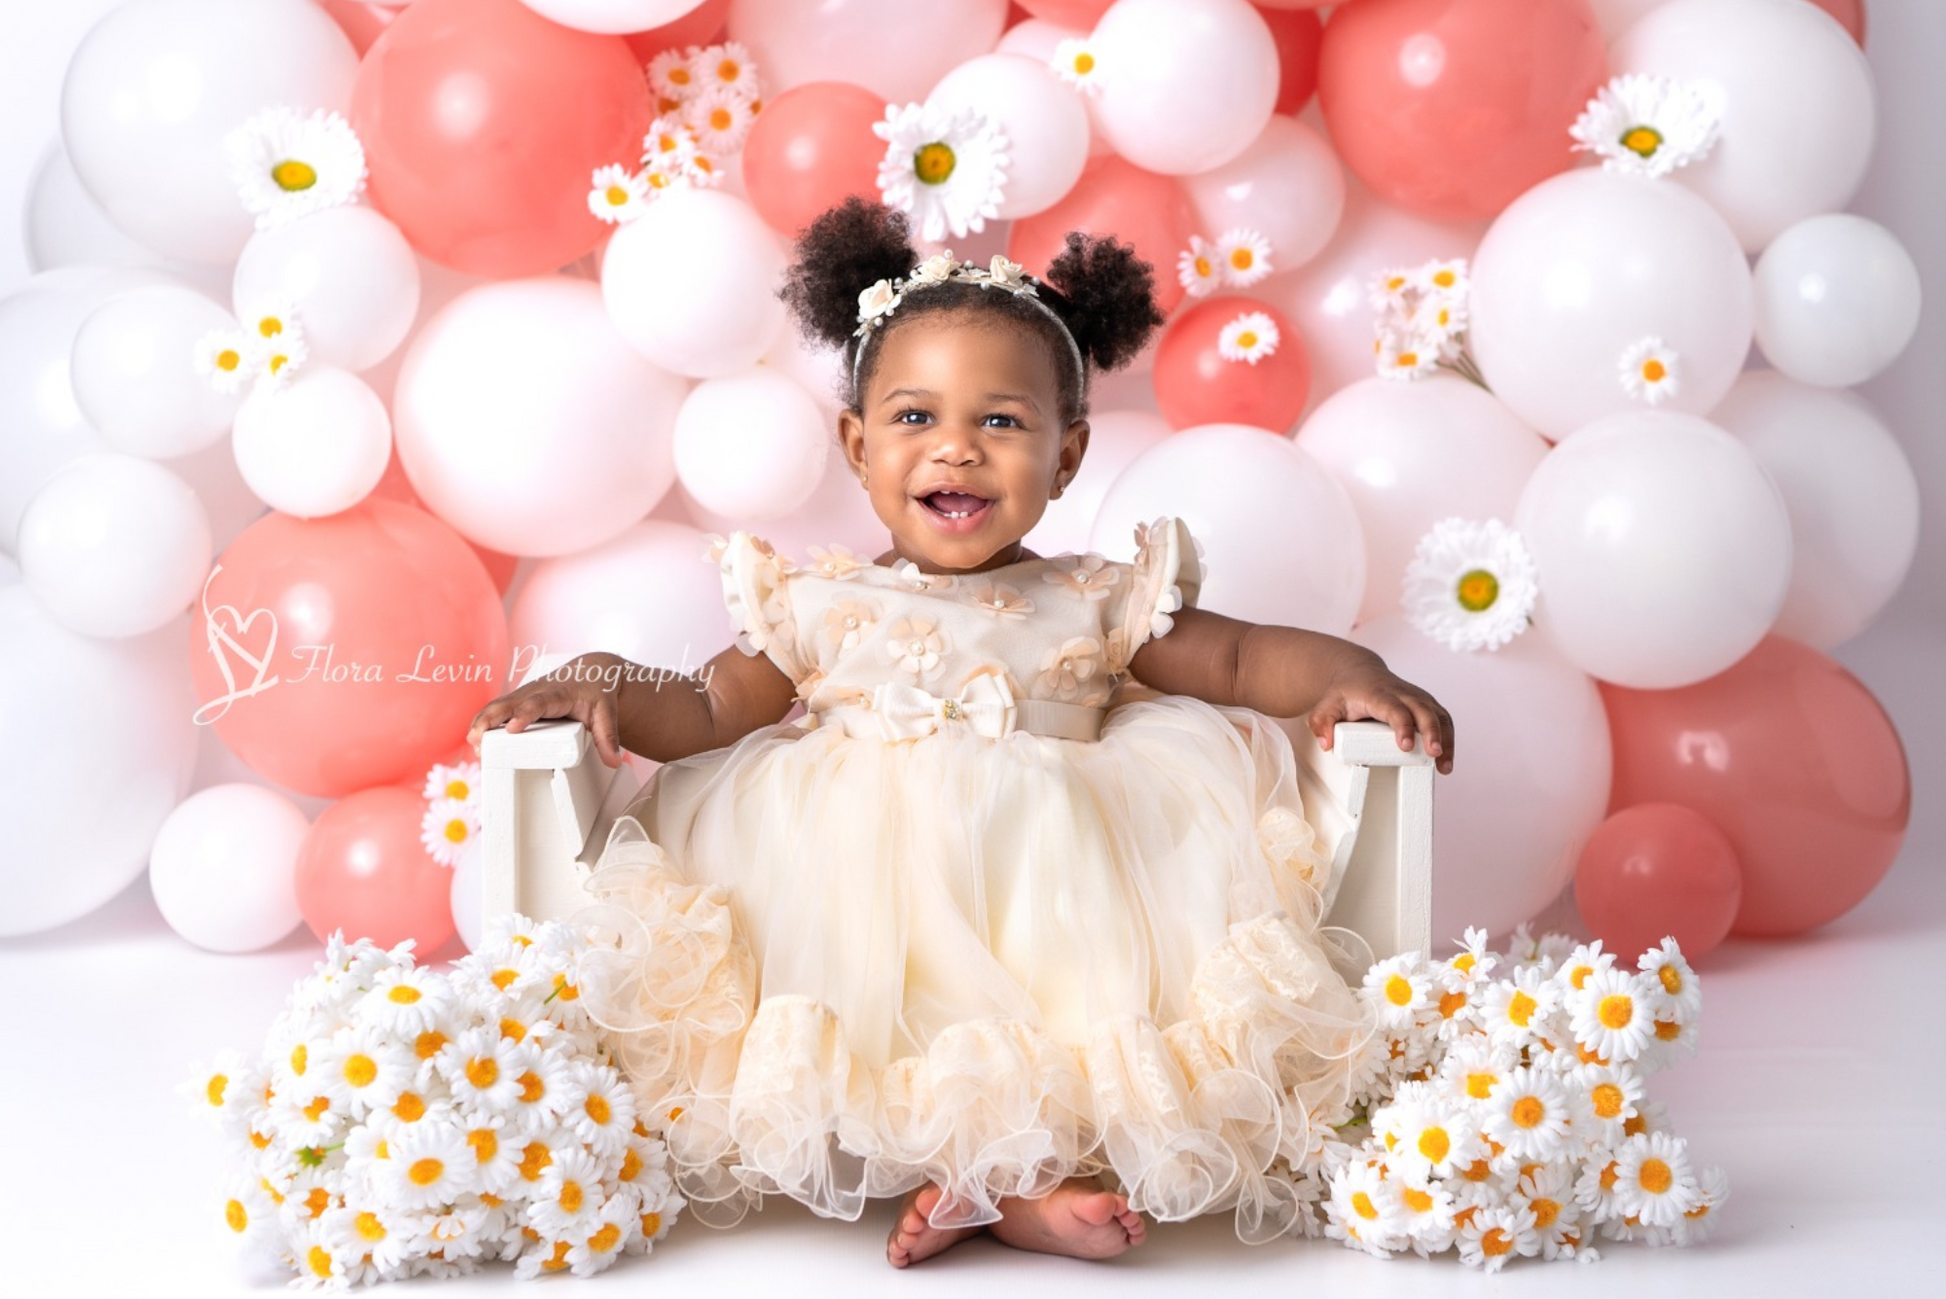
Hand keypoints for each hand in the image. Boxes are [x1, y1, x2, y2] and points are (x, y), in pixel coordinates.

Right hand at [466, 653, 629, 768]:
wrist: (592, 671)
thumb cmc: (598, 691)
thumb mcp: (607, 713)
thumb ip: (609, 737)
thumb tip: (614, 761)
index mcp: (559, 693)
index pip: (539, 703)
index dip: (525, 714)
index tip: (512, 728)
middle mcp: (538, 691)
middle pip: (511, 702)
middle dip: (492, 718)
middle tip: (477, 736)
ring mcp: (525, 694)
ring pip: (499, 704)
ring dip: (483, 721)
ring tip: (472, 742)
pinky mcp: (519, 700)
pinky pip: (498, 708)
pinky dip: (484, 721)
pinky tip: (474, 738)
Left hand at [1308, 656, 1454, 774]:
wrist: (1359, 674)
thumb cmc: (1343, 694)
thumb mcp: (1326, 705)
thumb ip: (1321, 722)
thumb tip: (1326, 744)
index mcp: (1379, 695)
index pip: (1395, 709)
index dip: (1402, 726)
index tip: (1405, 746)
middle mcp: (1403, 693)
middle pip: (1424, 710)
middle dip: (1432, 732)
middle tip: (1434, 755)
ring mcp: (1418, 697)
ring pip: (1439, 715)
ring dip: (1446, 740)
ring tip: (1444, 767)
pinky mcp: (1427, 704)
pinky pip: (1443, 719)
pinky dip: (1449, 738)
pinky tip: (1446, 761)